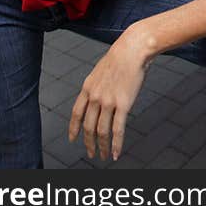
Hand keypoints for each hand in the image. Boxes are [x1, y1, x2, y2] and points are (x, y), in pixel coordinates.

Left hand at [68, 27, 152, 160]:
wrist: (132, 49)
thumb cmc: (121, 56)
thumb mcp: (101, 70)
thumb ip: (97, 85)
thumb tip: (100, 97)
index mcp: (87, 88)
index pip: (76, 113)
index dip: (74, 128)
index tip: (73, 139)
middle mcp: (95, 97)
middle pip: (88, 126)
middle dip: (88, 143)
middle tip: (91, 153)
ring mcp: (108, 102)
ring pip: (102, 131)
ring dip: (103, 147)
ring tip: (104, 156)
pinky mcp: (124, 105)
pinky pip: (118, 130)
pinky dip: (116, 144)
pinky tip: (116, 152)